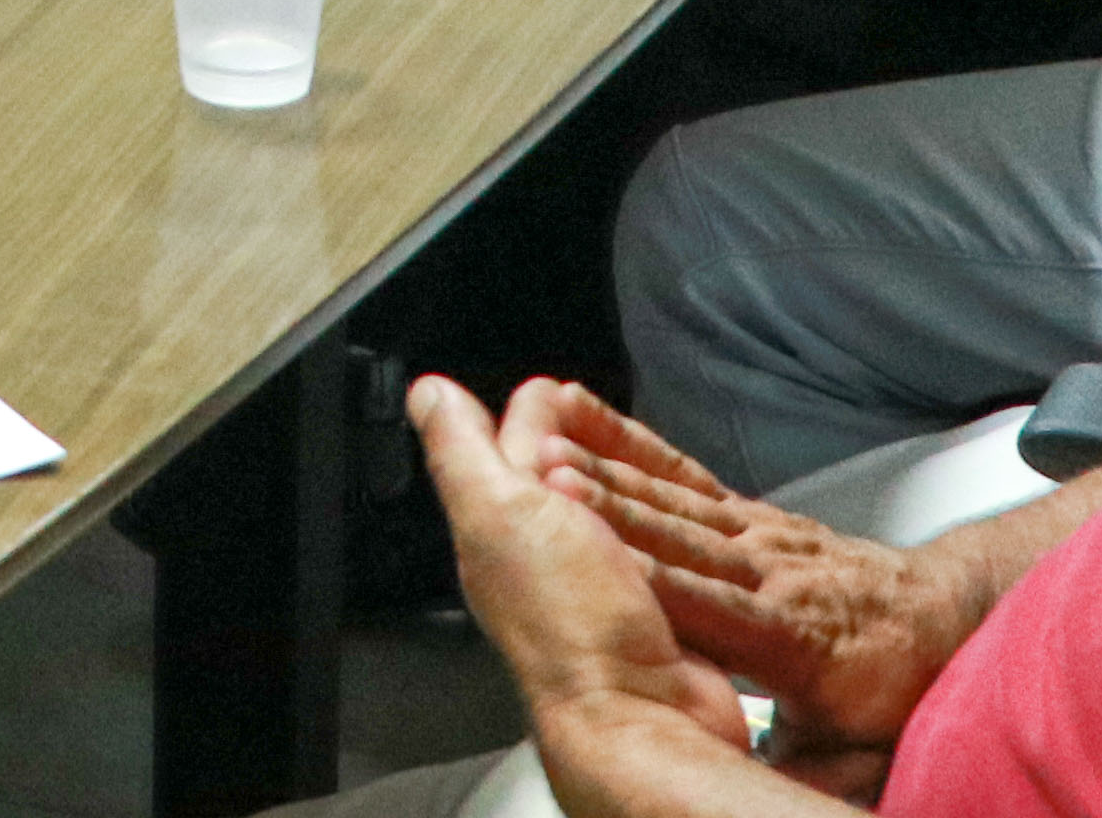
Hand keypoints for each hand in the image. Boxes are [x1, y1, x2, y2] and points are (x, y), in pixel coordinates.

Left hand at [411, 377, 757, 780]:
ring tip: (633, 457)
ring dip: (618, 483)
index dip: (530, 414)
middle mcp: (542, 560)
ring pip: (607, 516)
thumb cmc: (570, 620)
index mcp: (496, 532)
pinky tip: (675, 521)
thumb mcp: (499, 509)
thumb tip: (425, 394)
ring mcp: (597, 588)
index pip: (507, 451)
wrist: (644, 713)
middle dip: (573, 443)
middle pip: (558, 483)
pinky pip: (652, 557)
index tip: (551, 387)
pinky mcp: (650, 613)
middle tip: (590, 413)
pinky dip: (661, 532)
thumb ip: (463, 451)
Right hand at [531, 383, 973, 772]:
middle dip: (614, 510)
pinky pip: (697, 489)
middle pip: (684, 540)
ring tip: (555, 452)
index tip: (599, 560)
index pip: (713, 606)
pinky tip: (602, 443)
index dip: (654, 579)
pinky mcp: (764, 520)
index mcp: (795, 638)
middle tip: (551, 480)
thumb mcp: (860, 748)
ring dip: (616, 478)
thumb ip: (798, 767)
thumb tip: (741, 794)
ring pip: (683, 506)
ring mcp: (771, 540)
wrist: (946, 615)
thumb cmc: (896, 683)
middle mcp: (778, 576)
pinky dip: (647, 464)